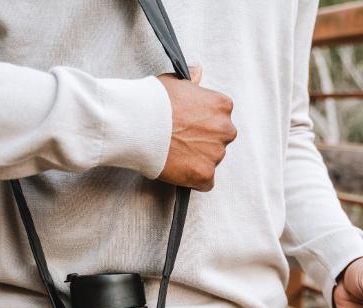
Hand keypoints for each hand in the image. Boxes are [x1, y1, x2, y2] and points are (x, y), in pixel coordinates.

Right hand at [157, 66, 236, 191]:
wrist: (137, 124)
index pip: (221, 117)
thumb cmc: (153, 101)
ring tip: (175, 154)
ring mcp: (216, 154)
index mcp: (222, 106)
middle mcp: (225, 130)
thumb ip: (192, 81)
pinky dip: (193, 179)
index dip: (202, 122)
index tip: (187, 124)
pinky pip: (205, 182)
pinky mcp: (205, 175)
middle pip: (219, 140)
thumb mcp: (175, 81)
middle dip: (204, 142)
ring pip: (211, 160)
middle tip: (181, 140)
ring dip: (198, 160)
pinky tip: (178, 169)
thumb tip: (198, 71)